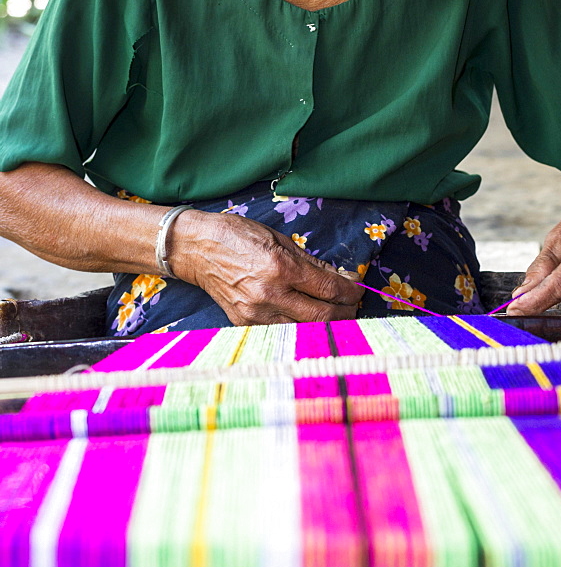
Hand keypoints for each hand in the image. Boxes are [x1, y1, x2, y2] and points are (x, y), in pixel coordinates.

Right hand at [170, 210, 363, 324]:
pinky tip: (309, 319)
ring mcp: (255, 313)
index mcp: (280, 267)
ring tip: (337, 314)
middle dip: (345, 313)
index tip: (358, 291)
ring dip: (326, 324)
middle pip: (322, 316)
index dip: (350, 292)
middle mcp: (269, 294)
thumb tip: (339, 277)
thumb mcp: (278, 239)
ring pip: (304, 330)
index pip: (328, 289)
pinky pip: (282, 331)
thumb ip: (310, 262)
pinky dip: (300, 327)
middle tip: (353, 306)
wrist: (195, 248)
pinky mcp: (244, 324)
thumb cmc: (237, 235)